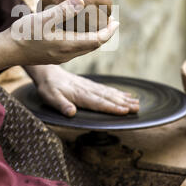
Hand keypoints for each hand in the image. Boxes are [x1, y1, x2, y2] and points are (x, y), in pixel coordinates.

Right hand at [9, 0, 118, 66]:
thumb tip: (82, 2)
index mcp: (67, 45)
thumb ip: (63, 11)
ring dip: (94, 38)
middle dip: (104, 34)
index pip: (96, 40)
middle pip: (92, 45)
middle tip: (110, 22)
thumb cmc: (23, 34)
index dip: (109, 32)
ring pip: (84, 48)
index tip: (116, 22)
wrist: (6, 51)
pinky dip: (82, 40)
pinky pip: (75, 49)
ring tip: (98, 25)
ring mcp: (60, 57)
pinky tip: (77, 31)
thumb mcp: (43, 19)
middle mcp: (67, 54)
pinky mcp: (53, 56)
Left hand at [25, 65, 139, 115]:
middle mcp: (88, 90)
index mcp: (80, 95)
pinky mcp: (90, 85)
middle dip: (123, 103)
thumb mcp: (50, 98)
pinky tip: (126, 96)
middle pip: (108, 97)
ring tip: (137, 103)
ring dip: (123, 98)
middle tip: (137, 108)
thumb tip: (71, 113)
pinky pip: (106, 89)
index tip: (124, 111)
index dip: (112, 107)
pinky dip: (117, 92)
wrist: (48, 73)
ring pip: (109, 93)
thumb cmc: (49, 88)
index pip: (98, 102)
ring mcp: (90, 86)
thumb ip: (61, 105)